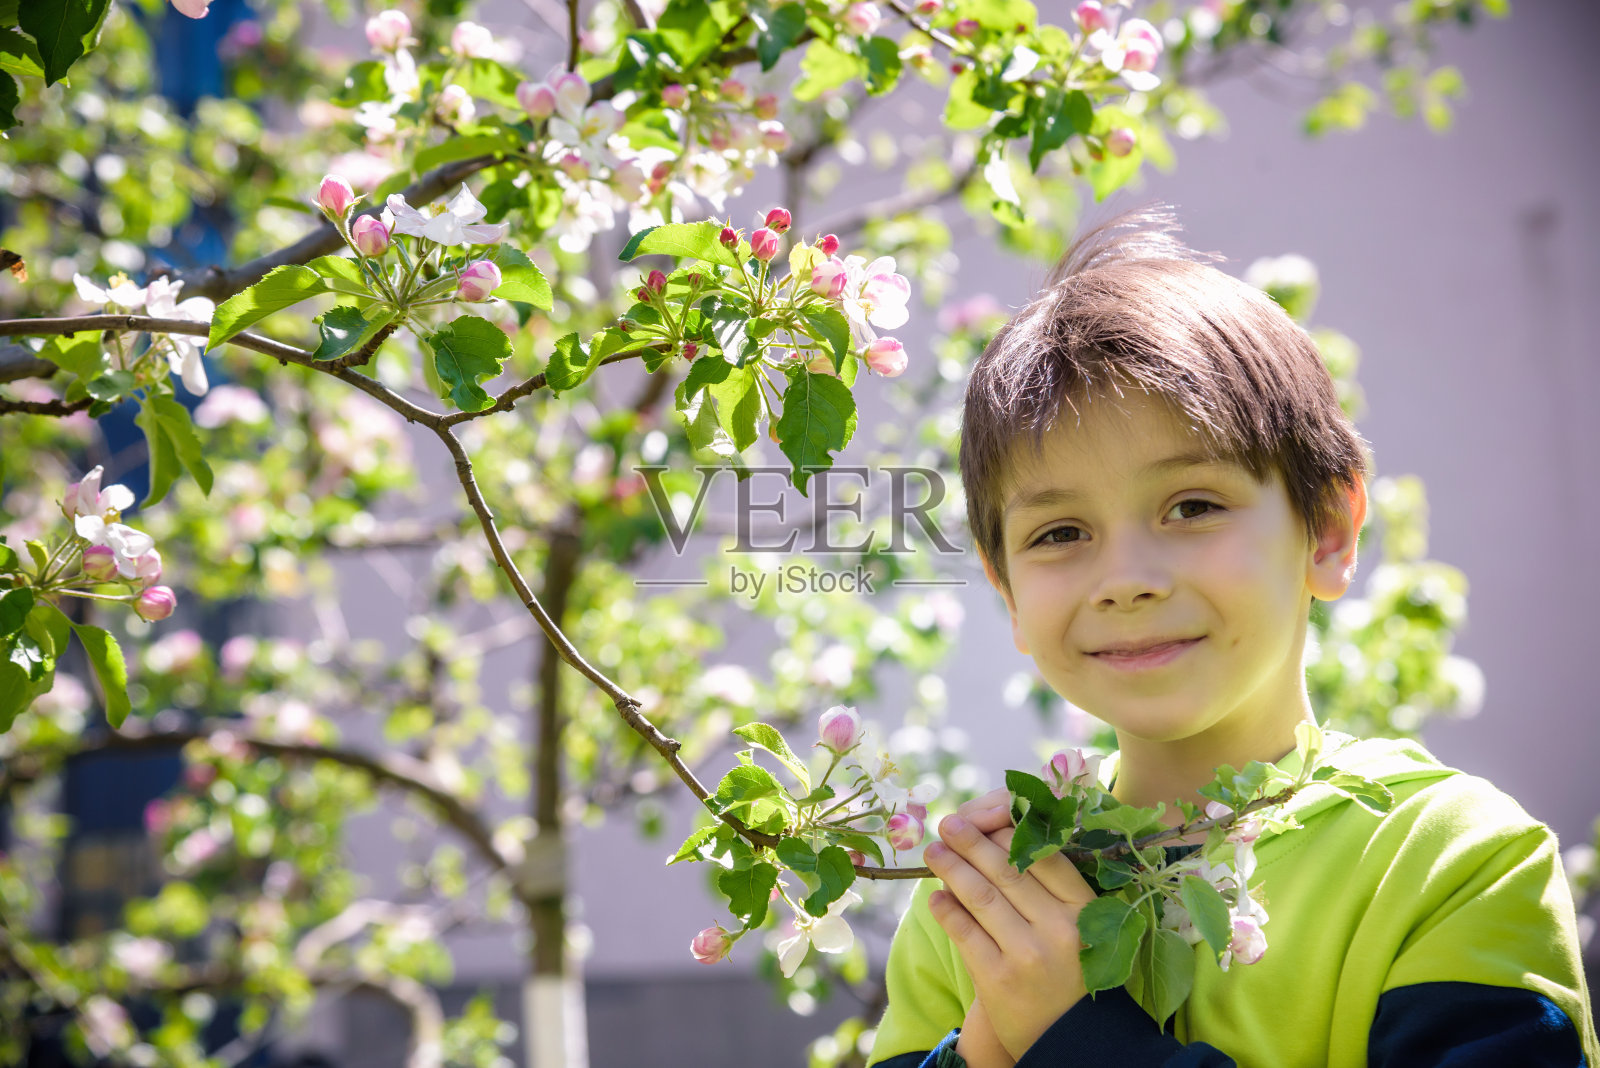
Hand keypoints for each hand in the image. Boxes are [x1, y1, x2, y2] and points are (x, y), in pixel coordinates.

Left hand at [925, 802, 1094, 1059]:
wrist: (1074, 1040)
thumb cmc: (1073, 974)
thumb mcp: (1079, 929)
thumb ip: (1050, 891)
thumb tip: (998, 839)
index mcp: (1083, 910)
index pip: (1042, 856)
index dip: (1009, 831)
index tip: (985, 817)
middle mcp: (1058, 928)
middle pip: (1006, 870)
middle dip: (972, 841)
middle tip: (949, 823)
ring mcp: (1027, 954)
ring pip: (981, 896)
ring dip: (951, 868)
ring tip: (933, 851)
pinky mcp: (998, 979)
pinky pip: (964, 932)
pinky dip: (946, 910)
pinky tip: (935, 897)